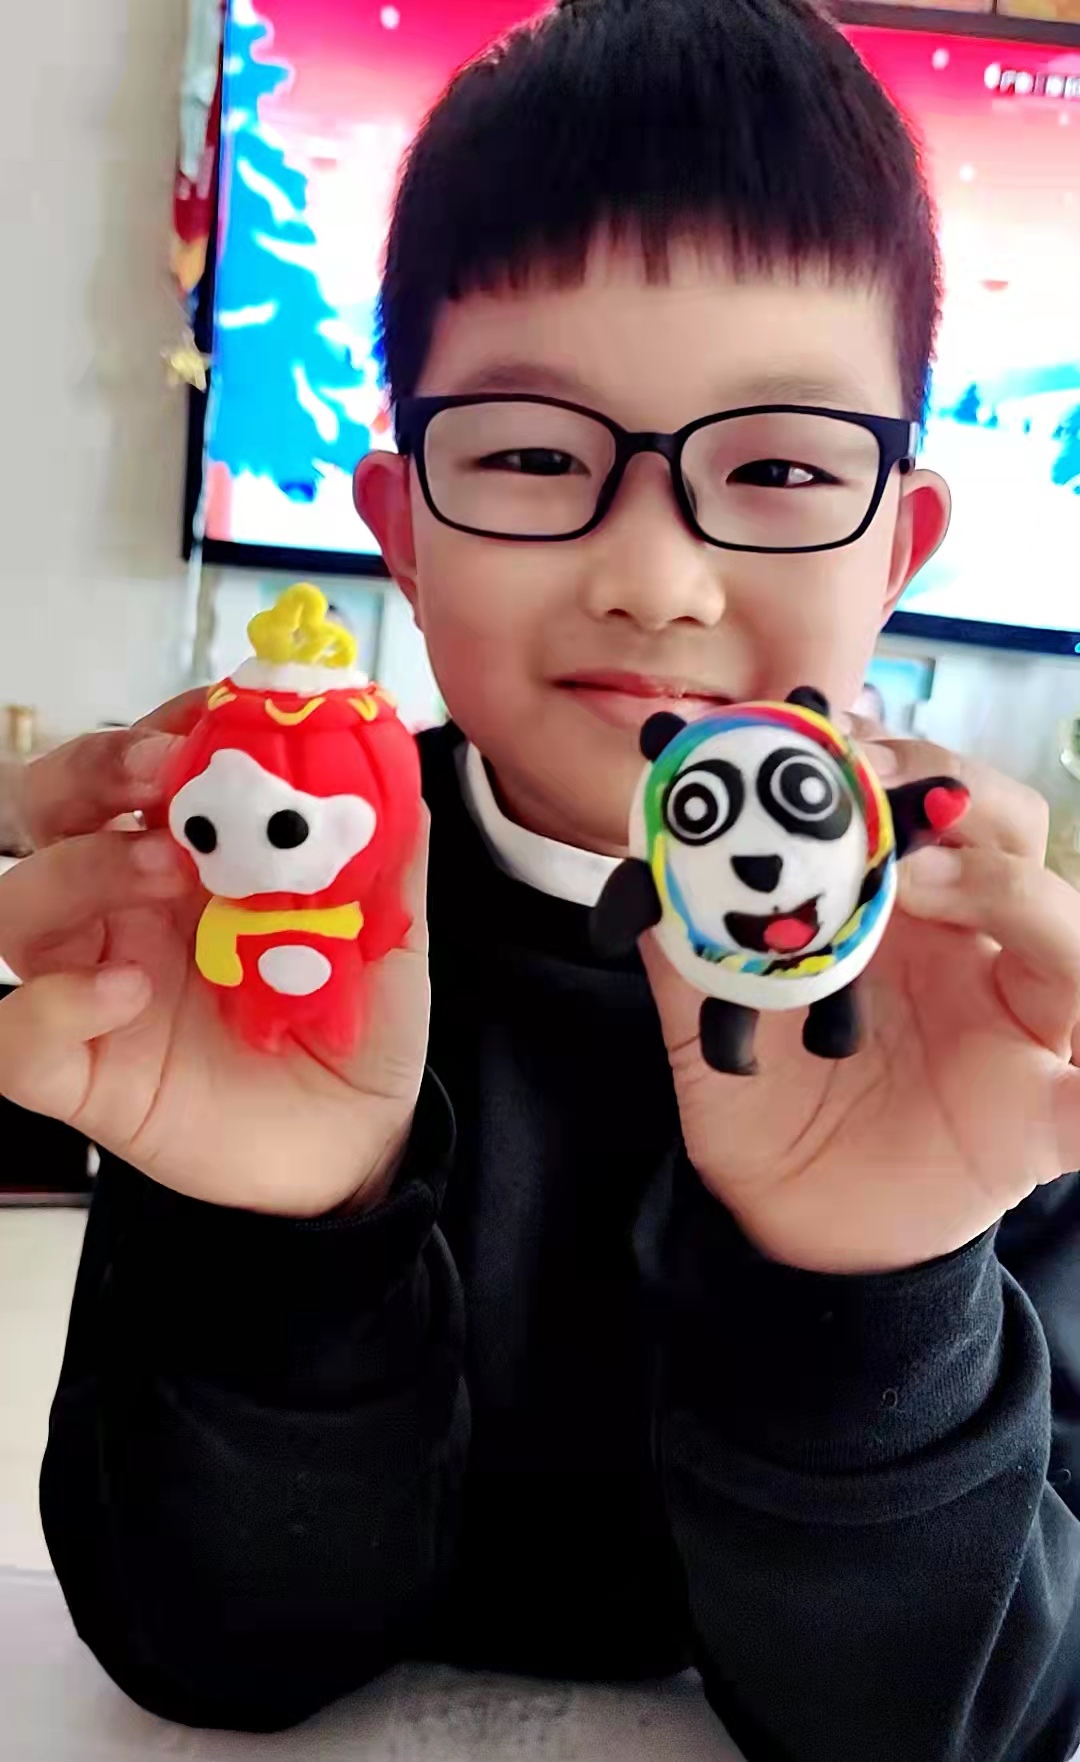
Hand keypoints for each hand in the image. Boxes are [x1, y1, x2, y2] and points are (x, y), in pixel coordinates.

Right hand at [0, 699, 429, 1216]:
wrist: (357, 1143)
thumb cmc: (352, 1024)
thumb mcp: (388, 934)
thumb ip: (387, 856)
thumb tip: (401, 772)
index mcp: (183, 858)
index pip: (132, 768)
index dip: (157, 728)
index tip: (212, 711)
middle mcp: (122, 911)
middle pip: (48, 811)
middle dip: (91, 771)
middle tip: (164, 772)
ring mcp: (92, 987)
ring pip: (18, 907)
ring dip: (81, 868)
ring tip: (166, 869)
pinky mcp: (83, 1077)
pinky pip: (15, 1038)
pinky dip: (50, 1006)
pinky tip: (127, 995)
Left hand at [642, 734, 1079, 1273]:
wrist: (791, 1222)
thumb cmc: (766, 1104)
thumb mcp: (705, 1015)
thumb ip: (686, 942)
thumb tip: (640, 863)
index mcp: (908, 910)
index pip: (933, 799)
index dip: (895, 756)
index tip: (828, 730)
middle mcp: (976, 950)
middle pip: (1012, 833)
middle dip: (951, 786)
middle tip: (873, 782)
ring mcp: (1021, 1028)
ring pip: (1068, 935)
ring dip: (1006, 889)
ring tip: (918, 881)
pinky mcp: (1039, 1121)